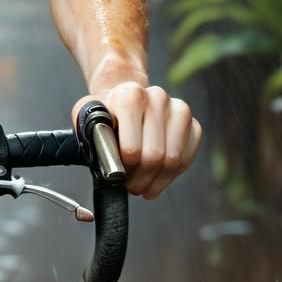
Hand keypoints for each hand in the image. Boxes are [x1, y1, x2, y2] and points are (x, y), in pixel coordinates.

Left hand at [73, 82, 201, 198]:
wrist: (125, 98)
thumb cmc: (106, 113)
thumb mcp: (88, 119)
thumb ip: (92, 136)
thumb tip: (107, 163)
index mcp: (130, 96)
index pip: (132, 149)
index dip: (123, 170)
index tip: (117, 175)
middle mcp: (157, 98)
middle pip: (154, 157)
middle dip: (140, 179)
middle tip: (130, 186)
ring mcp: (179, 110)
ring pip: (173, 162)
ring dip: (156, 181)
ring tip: (142, 184)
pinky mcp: (194, 124)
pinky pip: (186, 160)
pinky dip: (171, 175)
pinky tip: (157, 176)